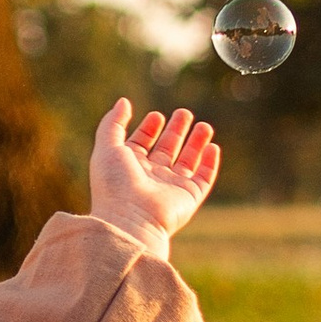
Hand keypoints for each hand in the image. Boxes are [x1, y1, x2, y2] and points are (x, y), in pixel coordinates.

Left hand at [89, 99, 220, 252]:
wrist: (131, 219)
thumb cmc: (115, 184)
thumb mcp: (107, 146)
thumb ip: (114, 122)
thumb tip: (124, 101)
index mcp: (129, 167)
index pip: (141, 144)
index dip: (148, 129)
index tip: (156, 116)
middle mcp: (151, 177)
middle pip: (166, 150)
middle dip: (176, 131)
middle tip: (184, 113)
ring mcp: (170, 188)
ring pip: (188, 162)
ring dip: (196, 143)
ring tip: (204, 125)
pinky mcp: (188, 197)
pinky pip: (203, 178)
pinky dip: (209, 163)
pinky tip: (212, 147)